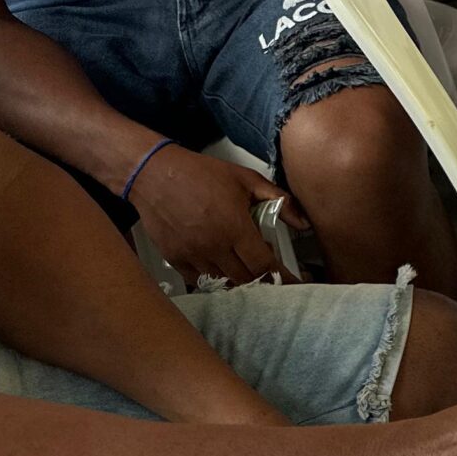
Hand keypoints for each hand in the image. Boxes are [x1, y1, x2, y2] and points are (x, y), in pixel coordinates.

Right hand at [127, 146, 301, 289]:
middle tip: (270, 274)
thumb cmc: (201, 173)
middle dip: (261, 279)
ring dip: (238, 279)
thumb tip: (303, 222)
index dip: (281, 276)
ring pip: (223, 281)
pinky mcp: (174, 258)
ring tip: (246, 268)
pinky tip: (221, 267)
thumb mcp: (246, 179)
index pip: (263, 265)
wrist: (154, 174)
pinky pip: (198, 280)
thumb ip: (278, 199)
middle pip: (245, 278)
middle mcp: (213, 246)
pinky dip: (213, 278)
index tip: (292, 281)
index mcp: (234, 228)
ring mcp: (192, 254)